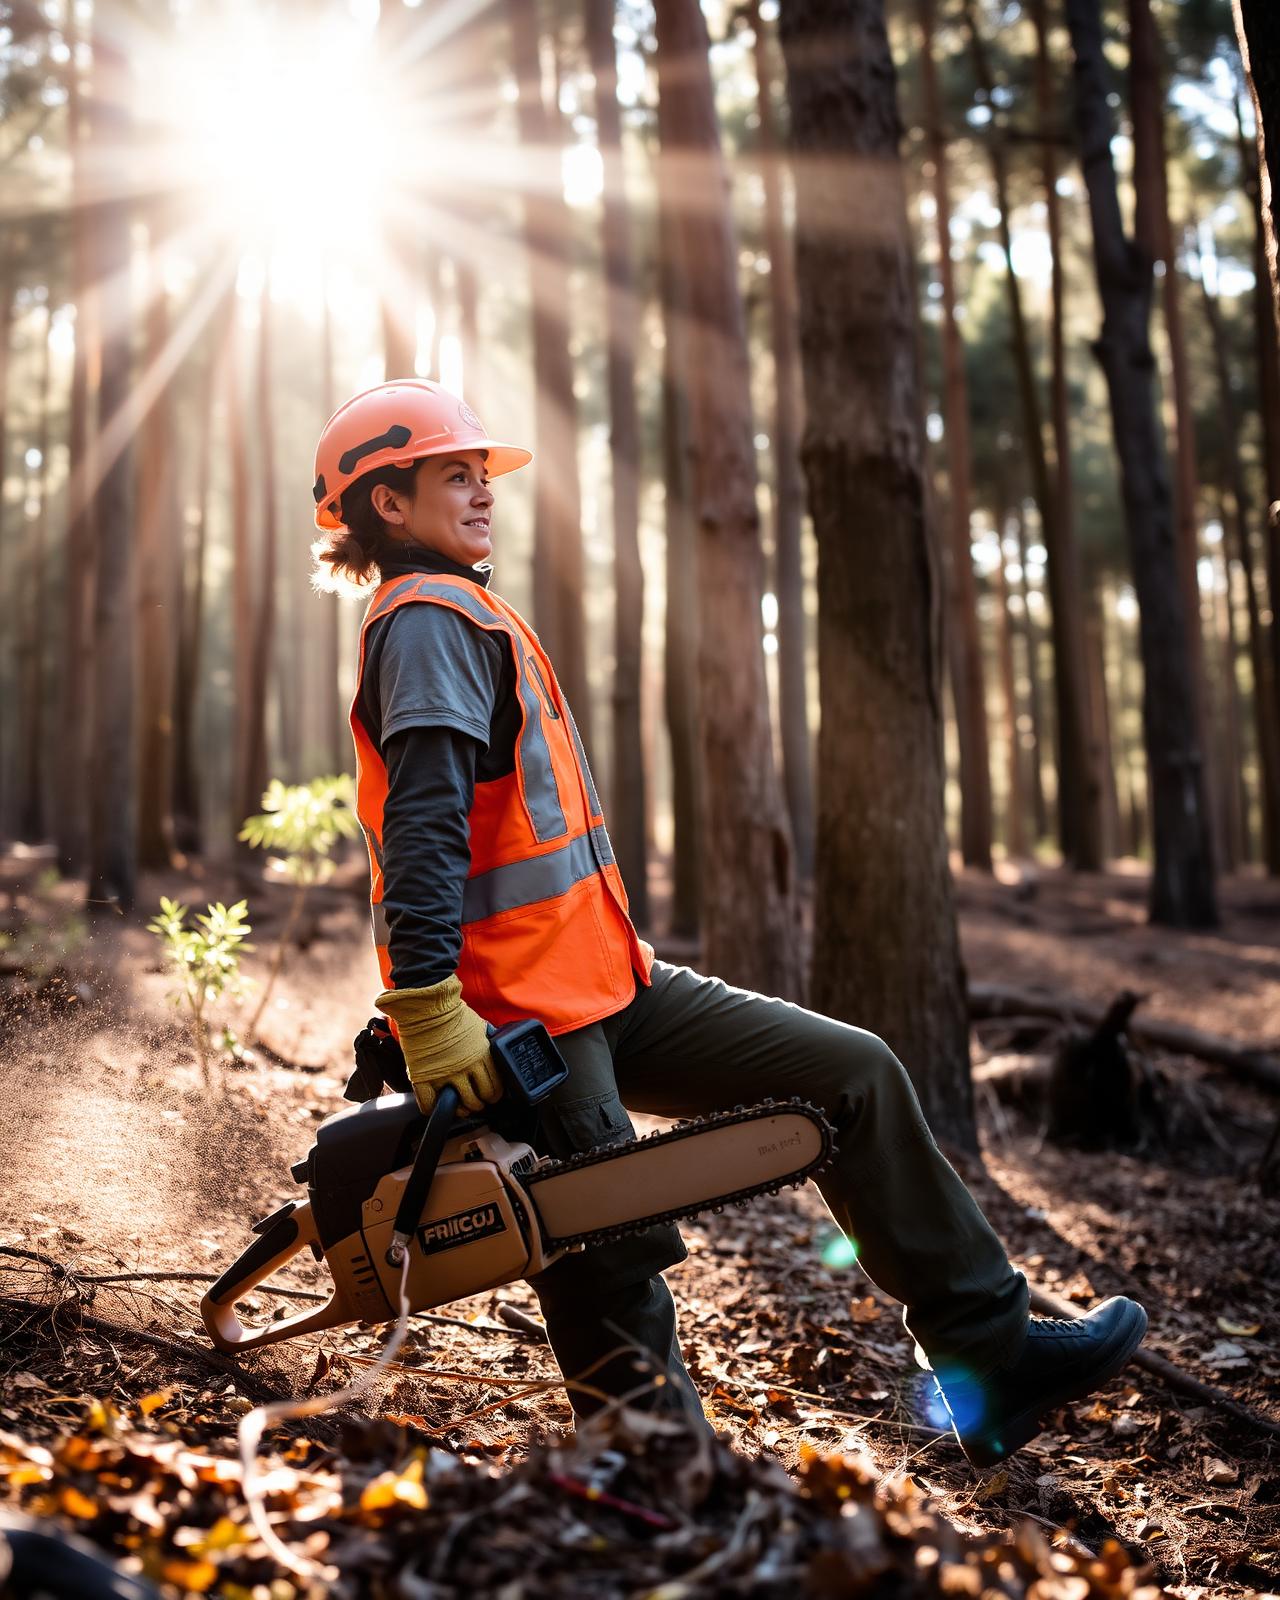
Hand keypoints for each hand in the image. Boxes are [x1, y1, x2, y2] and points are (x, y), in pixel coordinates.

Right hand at [376, 976, 502, 1114]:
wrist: (425, 1006)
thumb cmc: (451, 1012)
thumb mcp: (479, 1026)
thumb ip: (487, 1043)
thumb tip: (495, 1049)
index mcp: (481, 1056)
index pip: (494, 1087)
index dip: (493, 1095)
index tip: (491, 1095)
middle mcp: (465, 1069)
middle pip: (477, 1100)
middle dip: (478, 1103)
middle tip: (475, 1101)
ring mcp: (443, 1075)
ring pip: (458, 1106)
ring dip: (461, 1109)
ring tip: (459, 1106)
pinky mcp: (422, 1078)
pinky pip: (429, 1104)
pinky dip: (432, 1108)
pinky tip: (435, 1104)